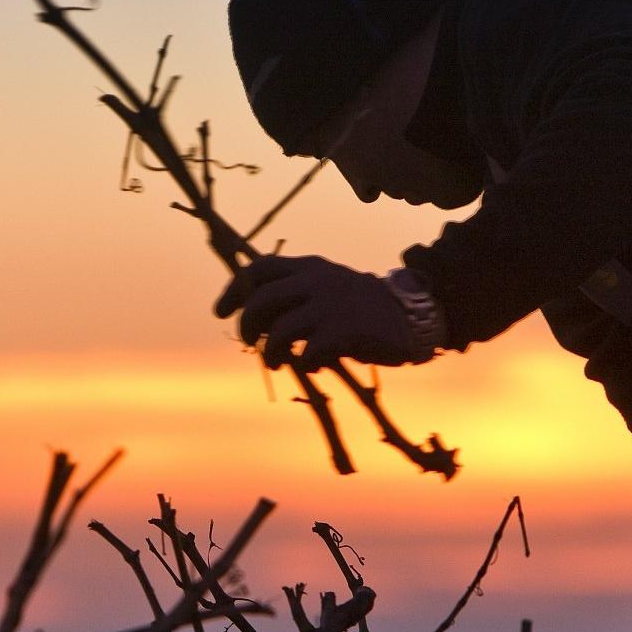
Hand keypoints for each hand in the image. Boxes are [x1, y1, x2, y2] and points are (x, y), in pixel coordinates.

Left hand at [213, 254, 428, 368]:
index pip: (258, 269)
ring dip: (269, 352)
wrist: (411, 315)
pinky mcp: (345, 331)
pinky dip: (303, 364)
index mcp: (310, 266)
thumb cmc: (363, 307)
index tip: (220, 311)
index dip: (234, 290)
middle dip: (246, 324)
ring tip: (273, 361)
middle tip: (248, 341)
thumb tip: (257, 318)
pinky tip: (313, 365)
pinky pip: (307, 353)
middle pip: (261, 300)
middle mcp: (317, 280)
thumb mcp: (328, 287)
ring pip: (279, 331)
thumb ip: (296, 294)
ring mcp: (330, 305)